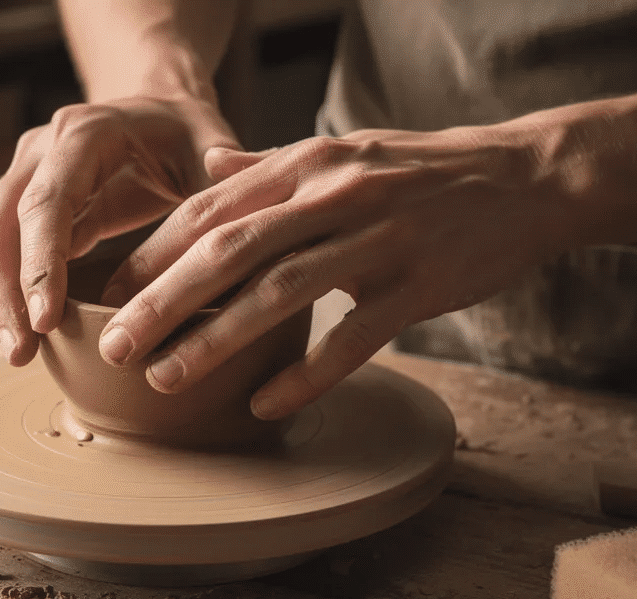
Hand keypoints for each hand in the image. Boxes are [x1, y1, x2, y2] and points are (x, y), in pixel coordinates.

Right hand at [0, 96, 237, 366]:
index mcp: (86, 133)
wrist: (159, 114)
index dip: (42, 261)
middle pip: (3, 222)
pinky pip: (2, 249)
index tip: (47, 320)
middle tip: (22, 354)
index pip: (49, 200)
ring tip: (18, 355)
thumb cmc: (187, 134)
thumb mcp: (213, 142)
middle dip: (7, 292)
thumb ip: (225, 168)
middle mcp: (43, 149)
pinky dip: (7, 292)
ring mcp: (25, 174)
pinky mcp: (23, 205)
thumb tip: (222, 178)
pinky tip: (24, 337)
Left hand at [96, 126, 572, 419]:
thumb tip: (209, 172)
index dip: (153, 252)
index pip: (211, 208)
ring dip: (217, 341)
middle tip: (113, 347)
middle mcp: (334, 195)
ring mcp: (379, 239)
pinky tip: (264, 407)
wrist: (528, 177)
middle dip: (162, 301)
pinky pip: (353, 337)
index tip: (108, 292)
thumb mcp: (343, 153)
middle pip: (230, 250)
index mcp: (307, 164)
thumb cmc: (425, 173)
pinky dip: (305, 374)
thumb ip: (273, 167)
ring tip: (167, 381)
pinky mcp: (420, 285)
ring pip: (281, 292)